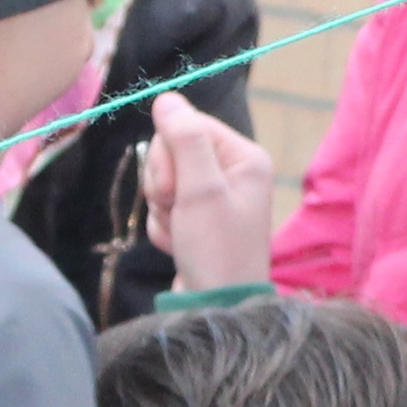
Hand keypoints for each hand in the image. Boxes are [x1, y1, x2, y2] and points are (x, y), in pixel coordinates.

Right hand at [140, 94, 275, 291]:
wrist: (216, 308)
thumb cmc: (217, 249)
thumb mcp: (201, 190)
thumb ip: (184, 139)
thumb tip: (166, 98)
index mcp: (244, 157)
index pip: (189, 125)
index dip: (169, 154)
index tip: (174, 188)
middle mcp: (233, 173)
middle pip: (173, 151)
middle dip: (164, 184)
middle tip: (178, 211)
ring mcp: (215, 198)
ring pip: (164, 180)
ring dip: (162, 208)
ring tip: (181, 232)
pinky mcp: (198, 220)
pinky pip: (165, 206)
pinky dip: (163, 226)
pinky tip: (178, 244)